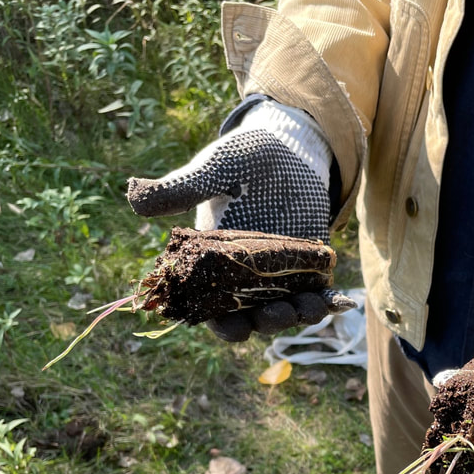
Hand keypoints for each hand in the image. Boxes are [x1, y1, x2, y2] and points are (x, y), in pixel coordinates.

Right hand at [126, 100, 350, 340]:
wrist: (287, 145)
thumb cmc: (242, 156)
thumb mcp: (212, 170)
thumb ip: (179, 187)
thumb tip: (133, 195)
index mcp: (212, 263)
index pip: (211, 307)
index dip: (220, 323)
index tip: (234, 328)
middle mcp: (244, 276)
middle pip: (251, 317)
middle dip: (265, 323)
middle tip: (277, 313)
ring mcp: (277, 273)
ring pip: (285, 309)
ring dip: (298, 315)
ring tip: (312, 307)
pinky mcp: (308, 265)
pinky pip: (315, 292)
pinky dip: (326, 300)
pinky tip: (339, 301)